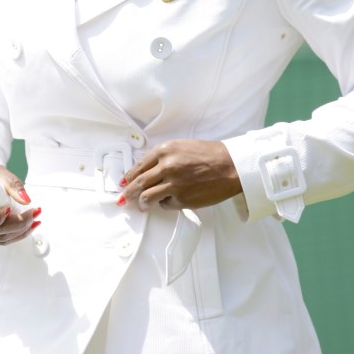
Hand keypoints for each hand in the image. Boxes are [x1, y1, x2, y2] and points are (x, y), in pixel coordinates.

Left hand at [118, 140, 241, 211]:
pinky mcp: (182, 199)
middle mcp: (166, 166)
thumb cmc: (208, 155)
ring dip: (141, 203)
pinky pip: (165, 205)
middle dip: (128, 193)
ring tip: (142, 205)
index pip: (138, 166)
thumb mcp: (181, 147)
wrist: (230, 166)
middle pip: (138, 183)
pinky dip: (163, 204)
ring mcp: (173, 184)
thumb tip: (145, 172)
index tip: (124, 182)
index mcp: (164, 150)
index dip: (129, 177)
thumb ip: (162, 158)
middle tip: (123, 198)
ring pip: (146, 197)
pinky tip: (167, 202)